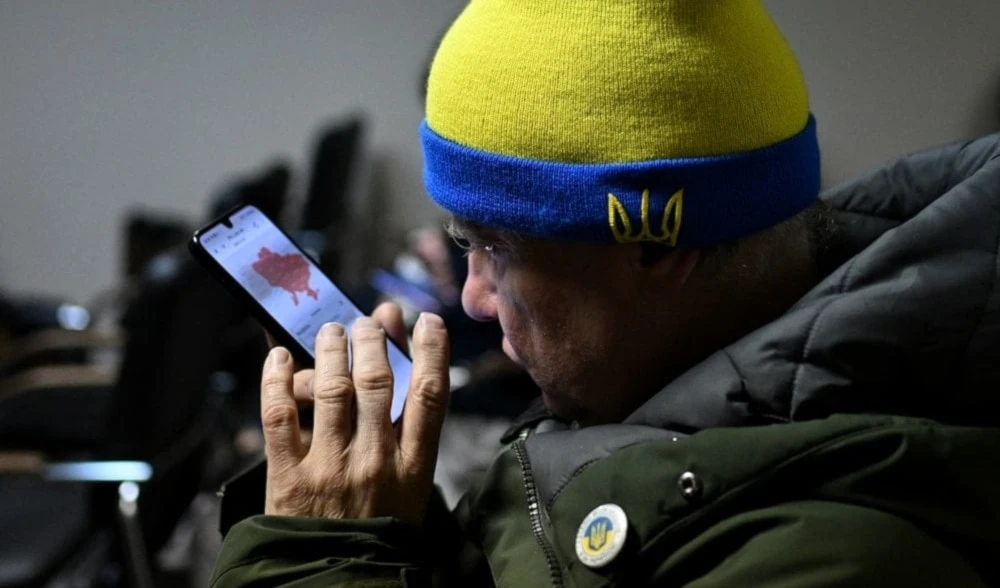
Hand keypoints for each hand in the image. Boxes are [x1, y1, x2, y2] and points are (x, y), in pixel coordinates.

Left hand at [260, 305, 449, 525]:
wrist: (339, 577)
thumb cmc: (379, 528)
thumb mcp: (413, 488)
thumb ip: (411, 433)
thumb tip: (412, 373)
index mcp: (413, 466)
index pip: (429, 395)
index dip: (431, 351)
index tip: (426, 323)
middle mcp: (374, 462)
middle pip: (377, 383)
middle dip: (372, 341)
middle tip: (366, 323)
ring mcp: (330, 467)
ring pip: (331, 390)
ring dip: (330, 350)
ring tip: (330, 332)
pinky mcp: (289, 477)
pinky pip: (278, 417)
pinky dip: (275, 380)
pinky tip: (277, 356)